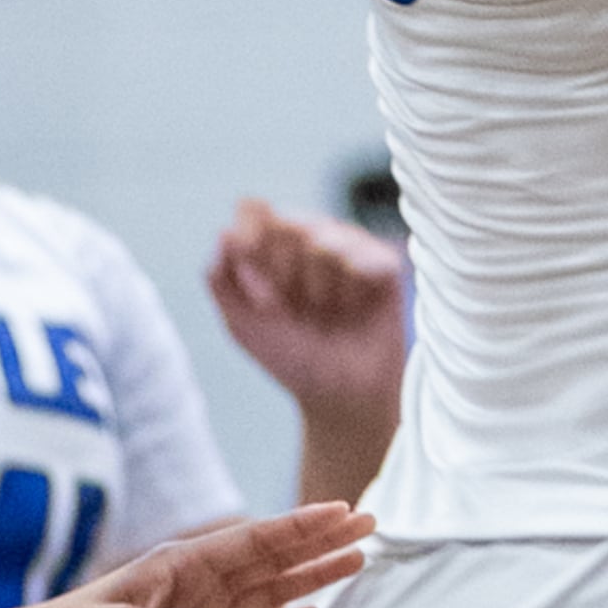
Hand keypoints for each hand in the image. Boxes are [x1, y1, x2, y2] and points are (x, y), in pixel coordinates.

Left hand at [5, 497, 370, 607]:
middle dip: (322, 543)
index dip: (301, 526)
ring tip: (357, 564)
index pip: (255, 540)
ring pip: (270, 594)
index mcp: (181, 564)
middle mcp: (199, 585)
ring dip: (312, 579)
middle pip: (274, 560)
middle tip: (372, 525)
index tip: (344, 511)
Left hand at [205, 199, 406, 432]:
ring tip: (325, 312)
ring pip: (323, 239)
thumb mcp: (244, 327)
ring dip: (318, 286)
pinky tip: (354, 308)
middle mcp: (309, 241)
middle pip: (288, 222)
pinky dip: (353, 288)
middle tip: (285, 307)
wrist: (343, 396)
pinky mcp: (384, 263)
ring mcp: (348, 248)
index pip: (253, 210)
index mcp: (269, 249)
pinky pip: (364, 255)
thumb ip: (223, 282)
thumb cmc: (293, 360)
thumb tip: (224, 233)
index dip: (250, 231)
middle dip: (282, 271)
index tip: (247, 260)